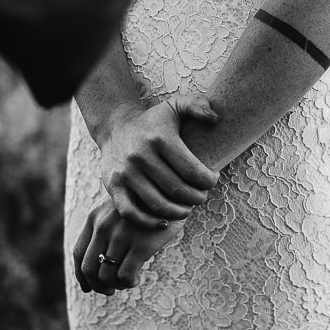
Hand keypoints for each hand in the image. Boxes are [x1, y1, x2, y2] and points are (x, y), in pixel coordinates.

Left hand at [73, 195, 184, 294]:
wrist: (172, 188)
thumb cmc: (146, 200)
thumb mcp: (119, 205)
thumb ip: (105, 224)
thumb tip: (100, 259)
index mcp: (94, 216)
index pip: (78, 252)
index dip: (80, 275)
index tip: (87, 287)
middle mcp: (103, 226)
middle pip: (89, 268)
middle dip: (97, 286)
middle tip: (109, 290)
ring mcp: (121, 235)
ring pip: (107, 275)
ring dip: (116, 285)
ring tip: (127, 282)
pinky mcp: (141, 244)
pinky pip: (125, 275)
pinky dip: (128, 282)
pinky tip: (136, 279)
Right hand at [100, 96, 219, 226]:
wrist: (114, 127)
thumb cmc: (152, 121)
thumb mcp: (175, 106)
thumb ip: (198, 106)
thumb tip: (215, 119)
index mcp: (160, 139)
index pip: (192, 170)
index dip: (208, 181)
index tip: (212, 180)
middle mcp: (141, 156)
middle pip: (178, 190)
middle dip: (197, 198)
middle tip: (201, 196)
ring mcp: (126, 173)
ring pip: (158, 205)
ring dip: (179, 212)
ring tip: (187, 209)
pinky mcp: (113, 186)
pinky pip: (131, 213)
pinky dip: (149, 223)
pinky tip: (164, 222)